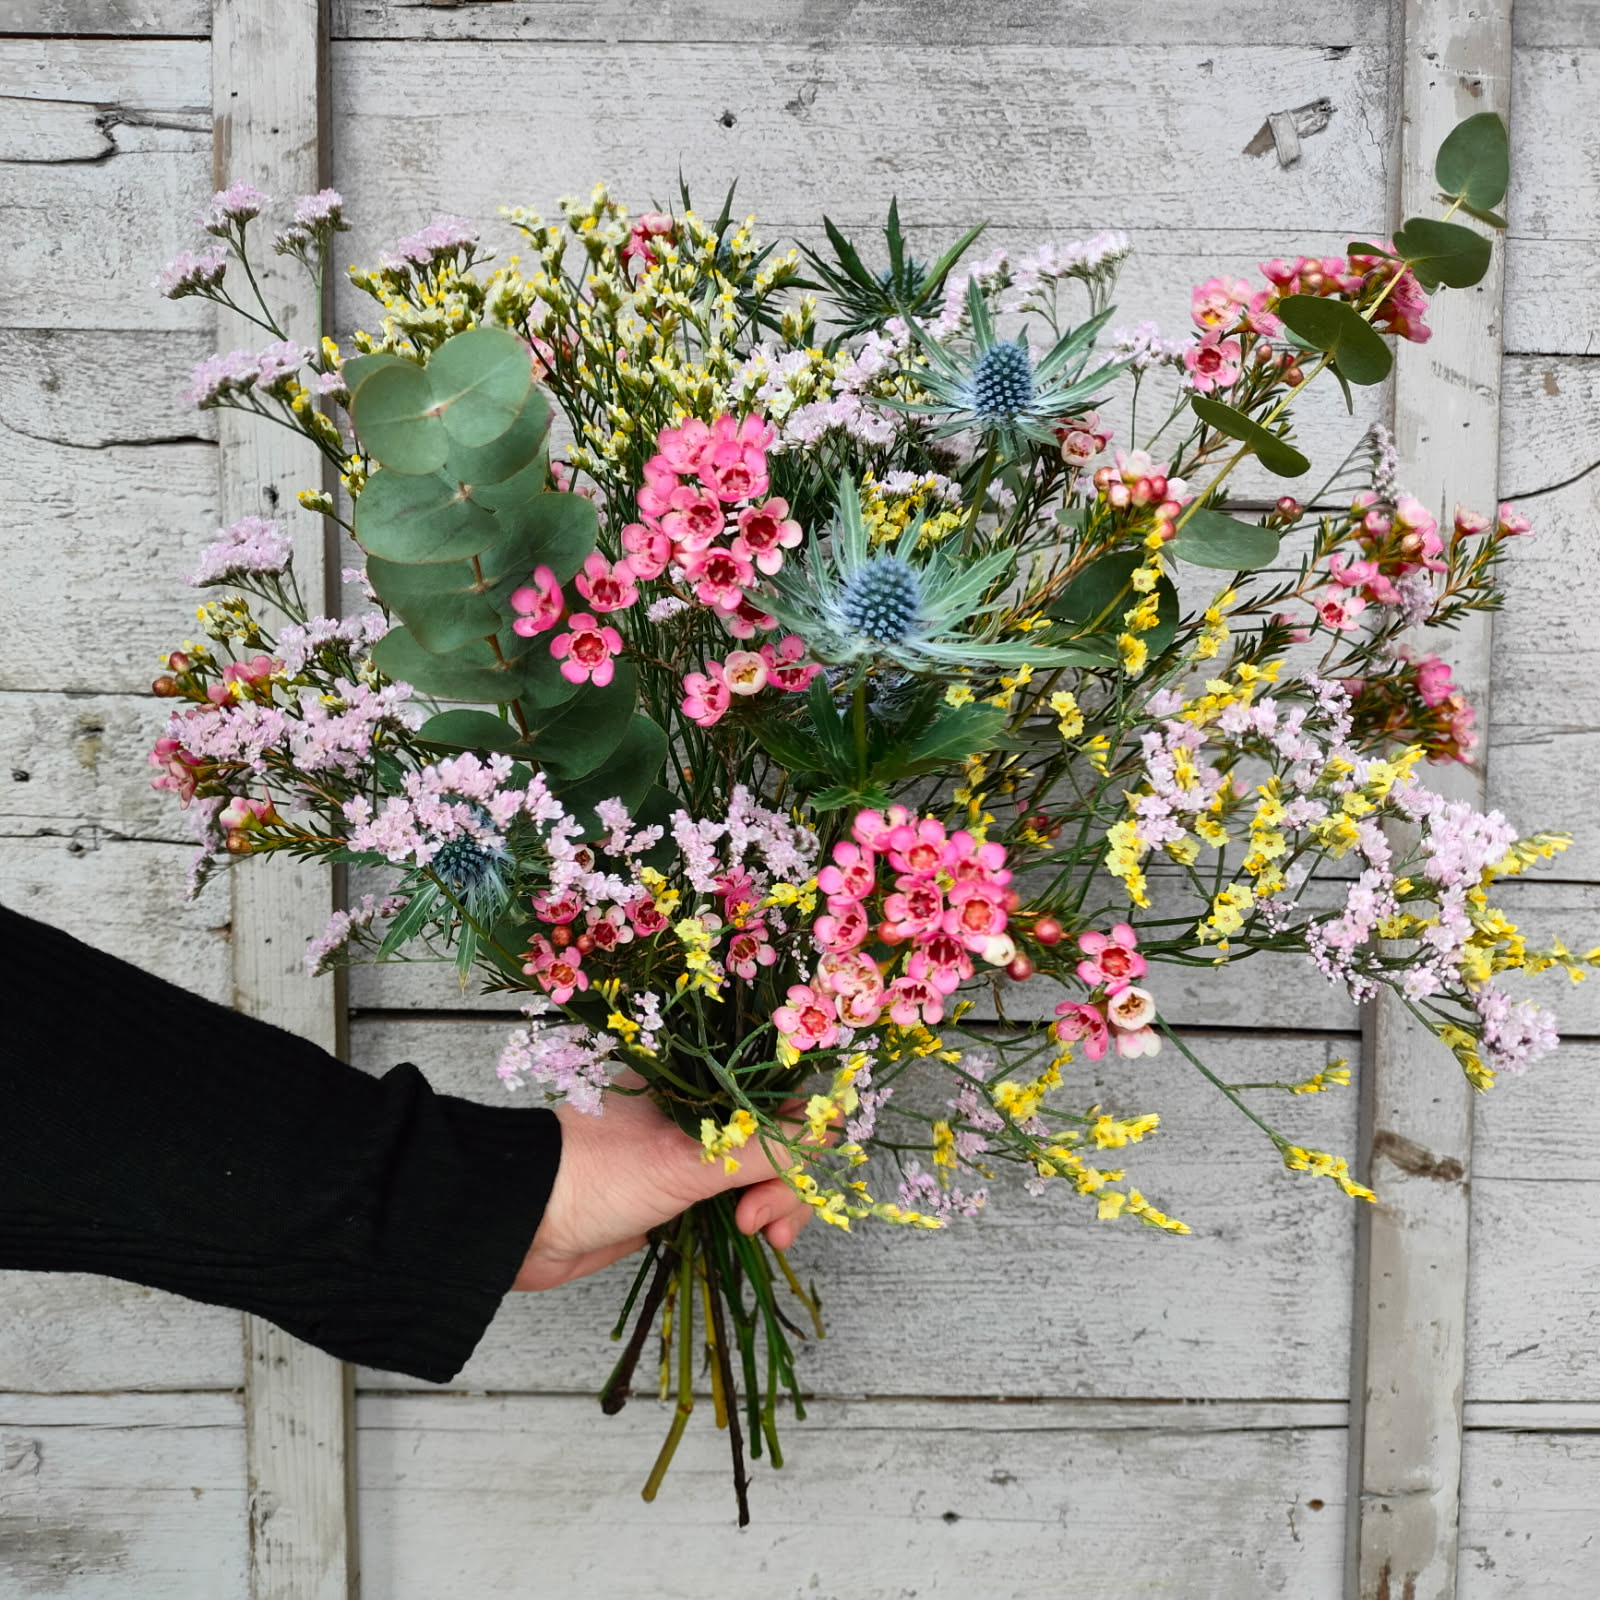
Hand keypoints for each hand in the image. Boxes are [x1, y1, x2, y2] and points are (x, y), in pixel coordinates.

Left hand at [512, 1086, 819, 1290]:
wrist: (520, 1221)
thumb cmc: (596, 1174)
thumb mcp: (688, 1158)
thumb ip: (763, 1147)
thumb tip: (831, 1134)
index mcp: (703, 1081)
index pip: (783, 1099)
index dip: (802, 1141)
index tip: (785, 1184)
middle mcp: (702, 1111)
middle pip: (778, 1141)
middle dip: (787, 1187)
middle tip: (760, 1226)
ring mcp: (688, 1153)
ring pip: (759, 1175)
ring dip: (773, 1208)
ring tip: (754, 1237)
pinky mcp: (673, 1193)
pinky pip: (731, 1201)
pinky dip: (748, 1220)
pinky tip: (750, 1238)